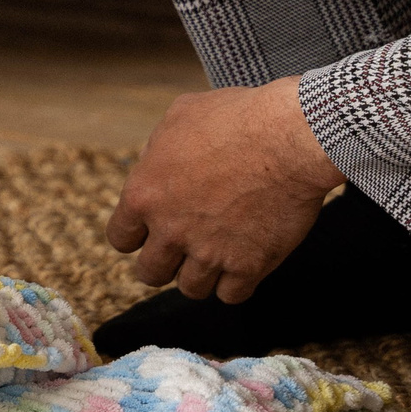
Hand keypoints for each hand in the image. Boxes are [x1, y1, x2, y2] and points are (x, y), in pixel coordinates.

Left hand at [105, 76, 342, 303]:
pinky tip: (243, 263)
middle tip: (184, 248)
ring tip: (217, 253)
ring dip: (201, 274)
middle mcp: (170, 230)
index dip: (137, 236)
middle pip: (150, 274)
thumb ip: (158, 149)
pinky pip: (231, 296)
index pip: (120, 238)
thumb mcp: (181, 116)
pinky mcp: (248, 266)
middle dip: (165, 262)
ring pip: (191, 289)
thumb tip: (153, 164)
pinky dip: (236, 284)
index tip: (153, 231)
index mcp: (144, 194)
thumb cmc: (238, 118)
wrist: (290, 136)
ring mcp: (208, 252)